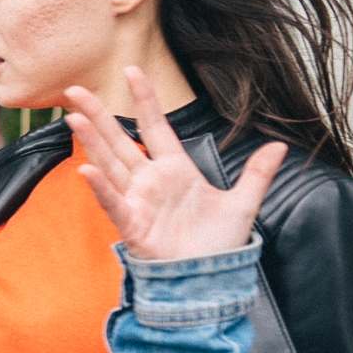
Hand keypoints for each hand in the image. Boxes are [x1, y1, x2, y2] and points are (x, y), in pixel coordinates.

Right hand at [65, 65, 281, 262]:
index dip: (144, 100)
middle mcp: (151, 181)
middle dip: (97, 115)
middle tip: (74, 89)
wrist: (208, 280)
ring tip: (73, 118)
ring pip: (109, 164)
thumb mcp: (243, 204)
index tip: (132, 72)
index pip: (155, 127)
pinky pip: (114, 202)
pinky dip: (100, 188)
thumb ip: (256, 173)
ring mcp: (138, 201)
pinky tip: (86, 170)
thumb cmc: (218, 245)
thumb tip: (280, 146)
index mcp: (175, 170)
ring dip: (91, 142)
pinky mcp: (133, 224)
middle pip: (119, 140)